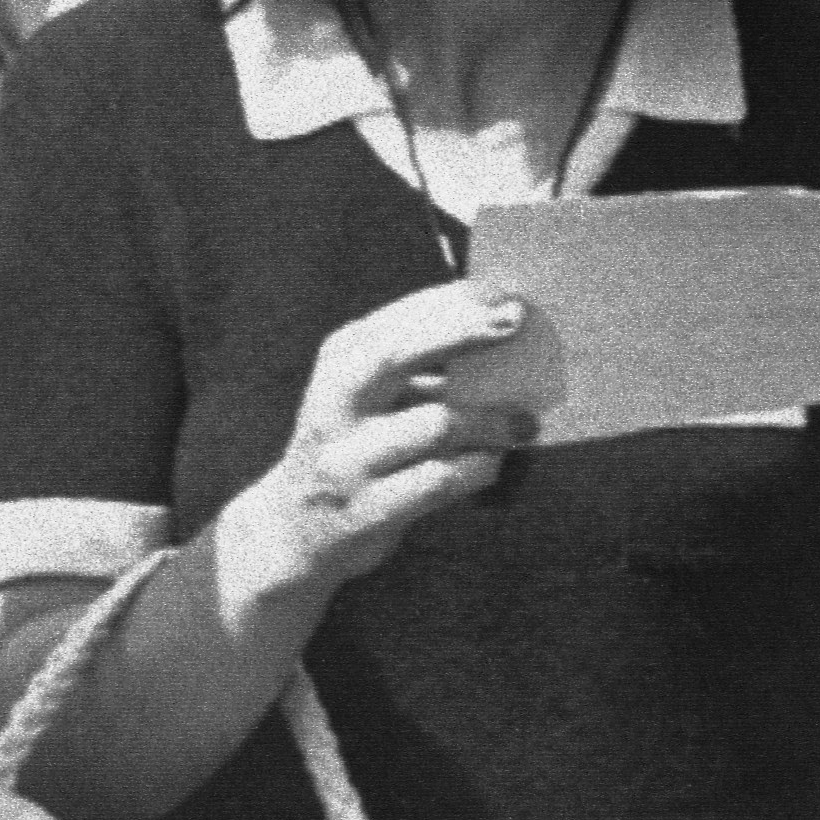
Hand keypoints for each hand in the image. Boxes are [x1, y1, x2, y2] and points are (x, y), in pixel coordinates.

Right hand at [215, 280, 538, 611]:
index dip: (450, 303)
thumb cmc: (355, 449)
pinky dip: (480, 466)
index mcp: (338, 366)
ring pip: (435, 424)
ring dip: (492, 420)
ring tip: (525, 423)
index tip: (501, 289)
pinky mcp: (367, 511)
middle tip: (515, 323)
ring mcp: (347, 460)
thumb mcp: (370, 399)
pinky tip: (494, 462)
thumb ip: (419, 369)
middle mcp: (334, 406)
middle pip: (395, 354)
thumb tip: (499, 332)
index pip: (395, 322)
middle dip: (461, 332)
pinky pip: (441, 480)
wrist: (293, 530)